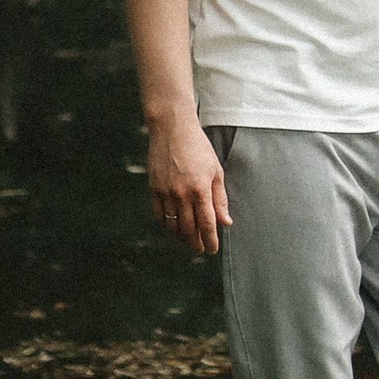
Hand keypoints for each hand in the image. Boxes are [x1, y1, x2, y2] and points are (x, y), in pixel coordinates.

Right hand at [145, 112, 229, 254]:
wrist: (172, 128)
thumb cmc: (198, 147)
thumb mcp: (215, 171)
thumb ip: (220, 199)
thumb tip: (225, 222)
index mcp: (200, 189)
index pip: (207, 224)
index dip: (210, 240)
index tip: (212, 250)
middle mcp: (181, 194)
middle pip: (188, 229)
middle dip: (195, 243)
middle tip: (200, 249)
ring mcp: (165, 192)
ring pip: (172, 225)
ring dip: (180, 237)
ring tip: (188, 240)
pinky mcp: (153, 188)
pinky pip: (158, 215)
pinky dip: (166, 224)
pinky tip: (173, 226)